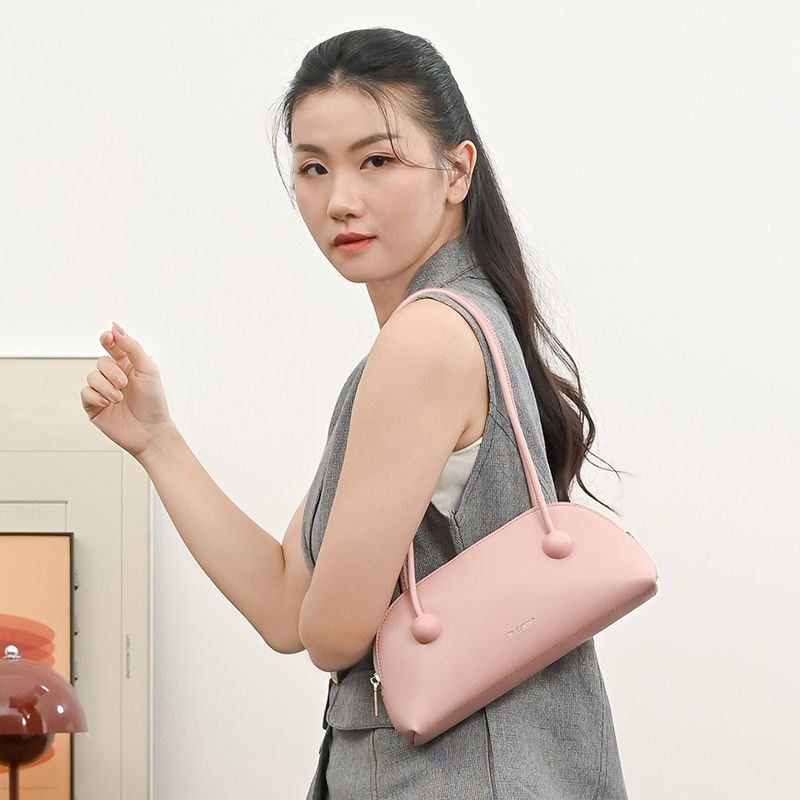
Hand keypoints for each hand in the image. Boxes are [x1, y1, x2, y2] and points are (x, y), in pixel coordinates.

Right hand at [80, 323, 174, 457]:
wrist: (150, 431)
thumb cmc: (154, 403)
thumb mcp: (148, 370)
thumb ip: (132, 348)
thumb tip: (116, 329)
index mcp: (129, 366)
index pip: (113, 346)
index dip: (108, 339)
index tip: (108, 336)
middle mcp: (115, 377)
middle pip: (101, 362)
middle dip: (111, 372)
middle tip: (124, 383)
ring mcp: (103, 391)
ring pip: (91, 376)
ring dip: (106, 387)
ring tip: (119, 398)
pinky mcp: (94, 406)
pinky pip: (85, 392)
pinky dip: (97, 397)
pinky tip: (109, 404)